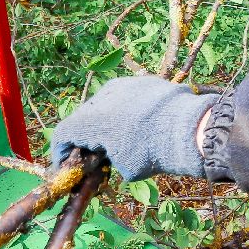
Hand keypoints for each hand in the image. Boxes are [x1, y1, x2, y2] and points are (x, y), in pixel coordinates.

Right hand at [51, 76, 218, 180]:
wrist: (187, 129)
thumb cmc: (151, 153)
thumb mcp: (124, 167)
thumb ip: (108, 158)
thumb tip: (111, 155)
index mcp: (90, 121)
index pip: (64, 134)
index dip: (61, 152)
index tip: (66, 164)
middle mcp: (101, 98)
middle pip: (83, 117)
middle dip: (84, 136)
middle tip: (93, 152)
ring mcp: (123, 85)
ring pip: (104, 104)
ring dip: (105, 120)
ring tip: (117, 136)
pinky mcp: (142, 81)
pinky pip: (125, 96)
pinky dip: (125, 110)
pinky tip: (138, 122)